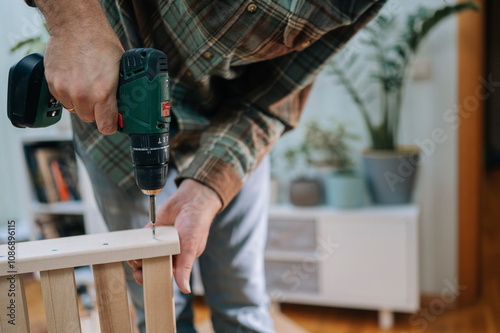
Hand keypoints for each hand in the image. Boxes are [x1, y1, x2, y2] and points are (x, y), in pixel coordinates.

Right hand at [37, 0, 123, 133]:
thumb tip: (122, 107)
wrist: (77, 26)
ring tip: (86, 85)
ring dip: (81, 103)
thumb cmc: (101, 44)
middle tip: (100, 98)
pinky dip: (68, 94)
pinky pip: (62, 99)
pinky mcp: (52, 83)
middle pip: (89, 119)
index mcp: (102, 92)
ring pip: (74, 109)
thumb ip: (118, 92)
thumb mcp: (120, 71)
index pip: (106, 126)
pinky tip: (75, 79)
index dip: (111, 125)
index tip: (112, 122)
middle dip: (95, 111)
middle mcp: (82, 94)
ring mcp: (65, 89)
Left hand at [128, 179, 221, 292]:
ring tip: (135, 256)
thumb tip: (185, 289)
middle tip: (136, 268)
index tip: (141, 278)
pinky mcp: (151, 232)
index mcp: (178, 261)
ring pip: (142, 255)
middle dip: (141, 270)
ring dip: (136, 257)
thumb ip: (185, 267)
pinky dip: (134, 244)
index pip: (163, 275)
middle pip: (150, 267)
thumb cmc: (197, 224)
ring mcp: (158, 243)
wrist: (191, 200)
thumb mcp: (191, 247)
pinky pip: (140, 241)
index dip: (151, 278)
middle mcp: (167, 254)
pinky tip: (131, 245)